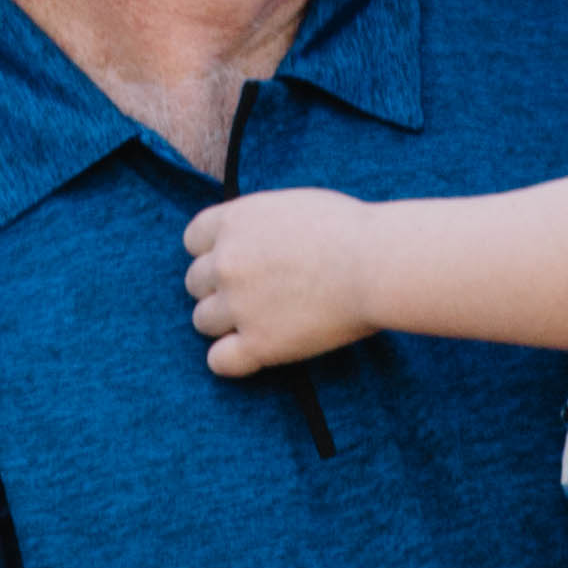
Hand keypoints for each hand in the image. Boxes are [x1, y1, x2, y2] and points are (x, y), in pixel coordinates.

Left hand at [183, 187, 375, 374]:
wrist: (374, 264)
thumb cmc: (348, 230)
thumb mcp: (289, 207)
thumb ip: (258, 224)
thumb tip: (252, 240)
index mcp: (234, 221)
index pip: (193, 240)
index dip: (213, 252)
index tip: (235, 262)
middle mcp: (226, 261)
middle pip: (195, 282)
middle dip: (219, 288)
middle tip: (253, 295)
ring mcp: (238, 304)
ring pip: (202, 321)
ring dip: (225, 323)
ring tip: (259, 322)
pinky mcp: (258, 343)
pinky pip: (219, 360)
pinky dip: (232, 359)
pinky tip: (254, 352)